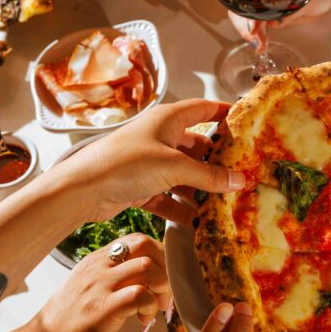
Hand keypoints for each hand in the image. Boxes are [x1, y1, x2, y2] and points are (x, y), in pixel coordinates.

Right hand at [33, 235, 169, 331]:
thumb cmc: (68, 324)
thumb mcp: (88, 289)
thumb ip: (111, 277)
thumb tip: (145, 276)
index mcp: (95, 261)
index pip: (136, 240)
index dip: (158, 256)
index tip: (160, 279)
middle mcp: (97, 268)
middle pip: (146, 246)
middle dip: (164, 268)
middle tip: (162, 295)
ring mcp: (99, 287)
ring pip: (147, 267)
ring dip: (160, 289)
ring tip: (152, 308)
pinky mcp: (103, 309)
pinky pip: (139, 295)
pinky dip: (150, 306)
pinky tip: (143, 319)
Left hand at [55, 97, 244, 221]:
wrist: (83, 189)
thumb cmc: (126, 163)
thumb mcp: (173, 167)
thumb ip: (208, 175)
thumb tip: (239, 180)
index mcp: (167, 120)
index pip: (202, 109)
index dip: (224, 113)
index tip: (246, 122)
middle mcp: (160, 138)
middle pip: (196, 147)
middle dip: (217, 163)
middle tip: (241, 175)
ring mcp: (150, 163)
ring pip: (184, 175)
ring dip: (201, 190)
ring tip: (225, 204)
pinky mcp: (141, 187)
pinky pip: (169, 197)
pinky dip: (182, 208)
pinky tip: (198, 222)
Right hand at [227, 0, 330, 47]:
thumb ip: (291, 10)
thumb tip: (273, 23)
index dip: (244, 11)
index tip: (252, 29)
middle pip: (240, 5)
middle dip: (245, 25)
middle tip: (257, 41)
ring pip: (247, 16)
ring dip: (251, 32)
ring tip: (260, 46)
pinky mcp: (273, 9)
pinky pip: (259, 22)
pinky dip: (258, 34)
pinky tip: (262, 44)